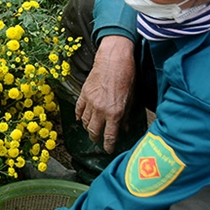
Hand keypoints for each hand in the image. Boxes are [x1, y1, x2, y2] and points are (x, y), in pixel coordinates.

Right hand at [75, 35, 135, 153]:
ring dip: (87, 127)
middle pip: (94, 131)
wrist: (113, 60)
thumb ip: (126, 115)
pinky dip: (78, 116)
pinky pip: (78, 109)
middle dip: (96, 138)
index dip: (108, 145)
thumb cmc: (126, 76)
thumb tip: (124, 128)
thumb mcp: (131, 98)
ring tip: (91, 129)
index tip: (108, 149)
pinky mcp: (83, 94)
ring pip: (84, 122)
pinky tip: (80, 118)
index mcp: (114, 113)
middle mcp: (101, 110)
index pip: (109, 136)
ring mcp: (90, 102)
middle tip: (98, 140)